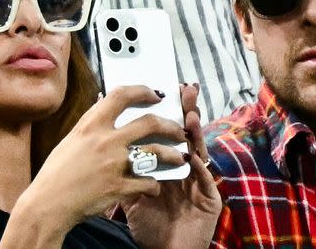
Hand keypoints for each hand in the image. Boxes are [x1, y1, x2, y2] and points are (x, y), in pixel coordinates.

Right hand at [0, 85, 186, 247]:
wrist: (48, 204)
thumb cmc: (56, 173)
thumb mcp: (72, 140)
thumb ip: (92, 125)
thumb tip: (106, 108)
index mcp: (91, 125)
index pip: (121, 95)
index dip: (142, 90)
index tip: (155, 94)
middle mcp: (105, 140)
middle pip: (149, 123)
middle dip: (170, 125)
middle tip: (178, 130)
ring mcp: (115, 164)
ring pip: (157, 152)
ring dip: (172, 154)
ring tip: (179, 157)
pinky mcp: (120, 187)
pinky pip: (148, 182)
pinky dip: (154, 185)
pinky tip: (154, 186)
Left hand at [122, 84, 221, 248]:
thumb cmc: (150, 226)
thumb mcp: (132, 195)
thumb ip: (125, 168)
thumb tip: (106, 138)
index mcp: (167, 165)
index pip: (169, 132)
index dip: (169, 110)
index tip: (162, 89)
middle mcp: (185, 169)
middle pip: (186, 134)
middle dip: (186, 111)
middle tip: (185, 90)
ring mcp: (198, 183)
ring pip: (199, 152)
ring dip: (194, 134)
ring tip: (189, 117)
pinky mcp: (209, 199)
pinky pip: (204, 180)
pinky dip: (199, 167)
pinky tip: (192, 155)